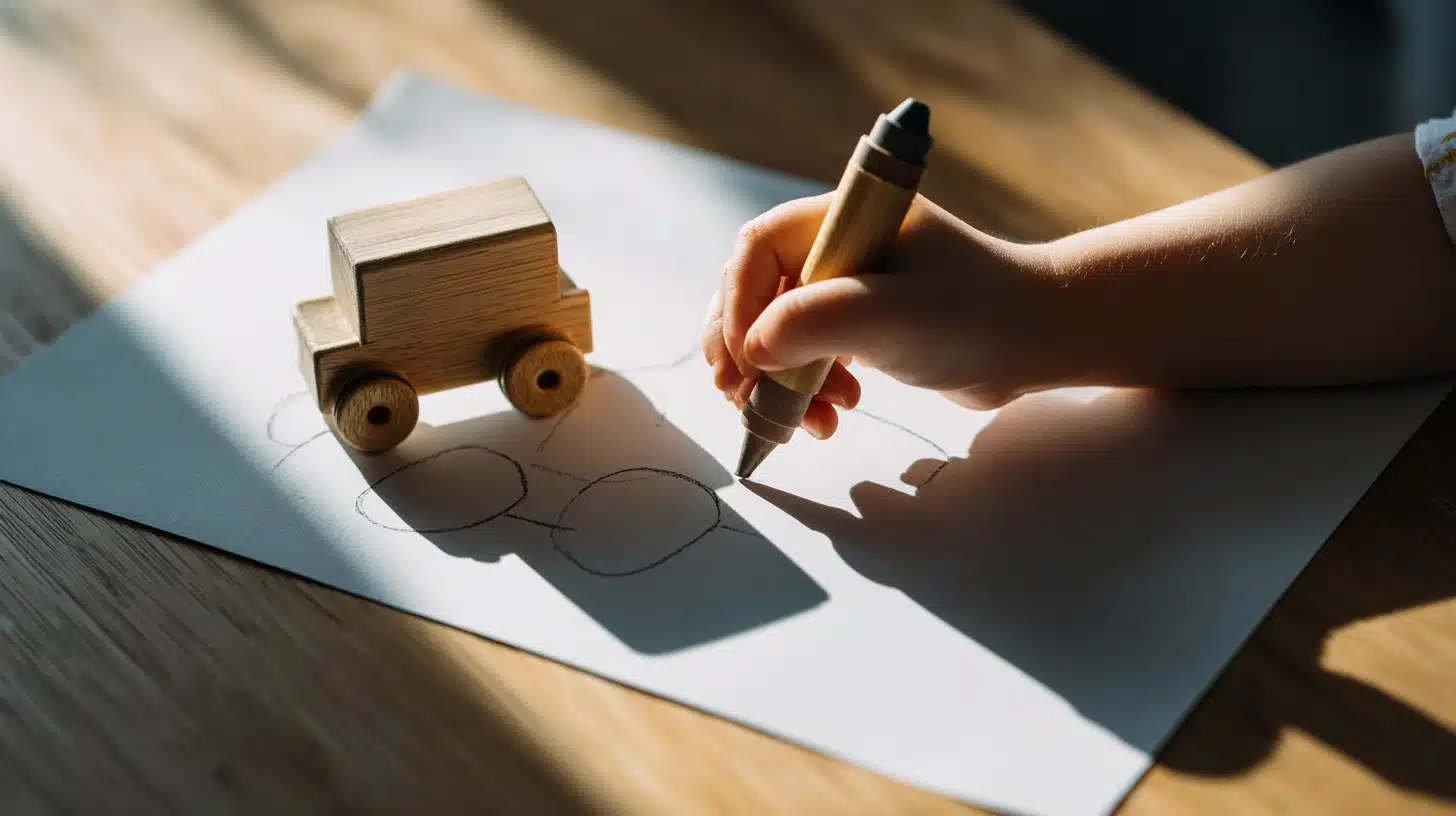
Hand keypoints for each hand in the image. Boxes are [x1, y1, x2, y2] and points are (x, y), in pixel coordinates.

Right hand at [702, 192, 1072, 437]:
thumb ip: (817, 322)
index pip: (759, 248)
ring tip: (805, 420)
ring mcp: (851, 286)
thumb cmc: (978, 314)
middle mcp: (841, 246)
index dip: (738, 302)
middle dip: (744, 348)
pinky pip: (809, 356)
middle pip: (757, 290)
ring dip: (777, 380)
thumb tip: (753, 348)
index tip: (743, 358)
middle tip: (740, 396)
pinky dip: (808, 390)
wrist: (1041, 341)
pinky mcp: (864, 325)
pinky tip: (833, 415)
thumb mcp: (893, 315)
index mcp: (845, 219)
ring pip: (778, 331)